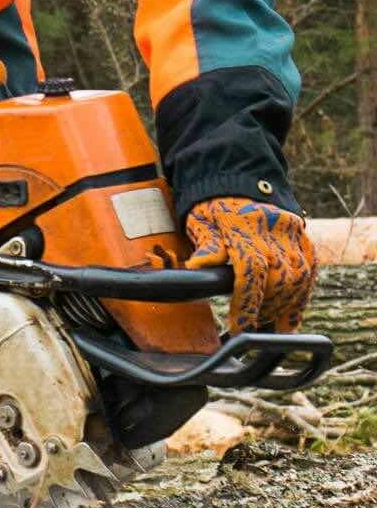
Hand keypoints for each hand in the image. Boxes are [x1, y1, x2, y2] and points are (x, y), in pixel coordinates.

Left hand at [184, 196, 317, 333]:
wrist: (239, 180)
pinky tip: (288, 318)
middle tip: (249, 324)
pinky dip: (300, 298)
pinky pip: (308, 276)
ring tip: (265, 320)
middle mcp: (275, 234)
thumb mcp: (200, 219)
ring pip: (298, 281)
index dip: (247, 303)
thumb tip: (199, 264)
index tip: (240, 327)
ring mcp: (294, 238)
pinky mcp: (305, 242)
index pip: (251, 272)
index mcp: (246, 227)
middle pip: (279, 281)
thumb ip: (205, 242)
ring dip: (282, 306)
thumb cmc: (214, 205)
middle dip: (265, 308)